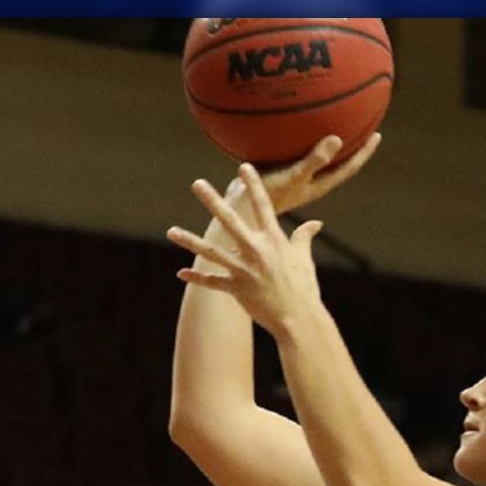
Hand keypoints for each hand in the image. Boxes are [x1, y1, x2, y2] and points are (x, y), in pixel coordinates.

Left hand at [168, 164, 325, 335]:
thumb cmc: (304, 288)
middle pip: (231, 222)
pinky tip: (181, 274)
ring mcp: (244, 270)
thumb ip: (304, 238)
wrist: (298, 319)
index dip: (254, 186)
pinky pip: (212, 282)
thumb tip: (315, 223)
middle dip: (213, 202)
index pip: (263, 207)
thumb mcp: (304, 260)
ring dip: (189, 241)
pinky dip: (197, 279)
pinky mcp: (236, 289)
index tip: (243, 167)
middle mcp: (256, 252)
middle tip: (197, 184)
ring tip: (171, 231)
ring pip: (211, 252)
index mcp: (274, 241)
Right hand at [246, 132, 381, 215]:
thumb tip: (337, 139)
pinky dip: (302, 139)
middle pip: (339, 161)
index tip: (377, 135)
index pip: (350, 166)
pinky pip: (298, 152)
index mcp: (321, 184)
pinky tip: (292, 124)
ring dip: (327, 142)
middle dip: (352, 144)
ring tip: (333, 120)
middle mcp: (313, 181)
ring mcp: (298, 178)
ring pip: (319, 157)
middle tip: (363, 123)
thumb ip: (314, 160)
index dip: (364, 152)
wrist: (241, 209)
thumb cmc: (269, 195)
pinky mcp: (282, 172)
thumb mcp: (293, 176)